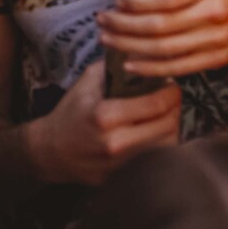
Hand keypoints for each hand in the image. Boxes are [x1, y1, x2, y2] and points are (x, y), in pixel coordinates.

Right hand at [31, 61, 181, 187]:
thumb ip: (115, 67)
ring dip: (171, 126)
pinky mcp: (123, 176)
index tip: (173, 85)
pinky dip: (158, 141)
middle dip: (176, 109)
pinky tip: (153, 129)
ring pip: (166, 145)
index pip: (156, 105)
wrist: (52, 150)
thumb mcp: (86, 82)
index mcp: (106, 115)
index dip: (171, 93)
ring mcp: (120, 163)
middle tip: (174, 98)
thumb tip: (142, 52)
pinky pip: (152, 157)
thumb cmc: (70, 112)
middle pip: (168, 126)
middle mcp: (115, 142)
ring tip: (166, 113)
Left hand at [97, 0, 227, 77]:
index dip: (136, 4)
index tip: (116, 2)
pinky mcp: (216, 60)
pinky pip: (179, 67)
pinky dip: (152, 68)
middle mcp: (214, 14)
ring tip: (108, 40)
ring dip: (131, 47)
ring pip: (166, 50)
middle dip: (125, 27)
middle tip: (102, 22)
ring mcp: (216, 40)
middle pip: (161, 27)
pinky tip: (130, 63)